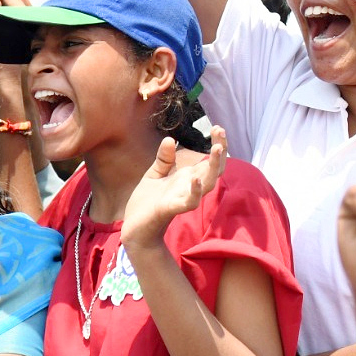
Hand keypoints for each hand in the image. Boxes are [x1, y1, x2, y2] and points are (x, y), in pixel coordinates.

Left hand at [121, 128, 225, 248]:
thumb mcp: (154, 174)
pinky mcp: (171, 209)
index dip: (216, 144)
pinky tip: (195, 178)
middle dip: (220, 151)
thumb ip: (163, 159)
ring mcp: (183, 198)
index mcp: (187, 178)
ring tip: (217, 148)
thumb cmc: (147, 202)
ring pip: (207, 184)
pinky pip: (189, 202)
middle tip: (221, 131)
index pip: (208, 160)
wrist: (134, 228)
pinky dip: (194, 191)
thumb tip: (169, 139)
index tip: (218, 127)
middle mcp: (190, 187)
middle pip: (214, 169)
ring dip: (213, 167)